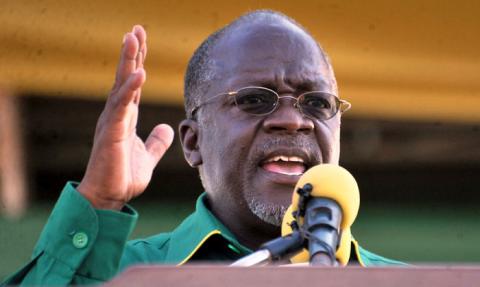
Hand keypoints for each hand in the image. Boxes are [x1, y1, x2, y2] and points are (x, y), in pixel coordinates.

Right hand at [77, 25, 173, 209]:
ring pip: (120, 85)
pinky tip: (139, 72)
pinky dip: (130, 89)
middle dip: (132, 53)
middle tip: (136, 29)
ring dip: (128, 61)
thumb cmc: (123, 176)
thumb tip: (167, 128)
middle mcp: (117, 115)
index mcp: (125, 118)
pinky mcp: (111, 133)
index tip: (142, 41)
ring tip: (133, 37)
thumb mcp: (148, 156)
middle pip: (126, 78)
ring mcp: (112, 122)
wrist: (109, 197)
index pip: (133, 84)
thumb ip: (157, 141)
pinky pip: (122, 106)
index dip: (138, 62)